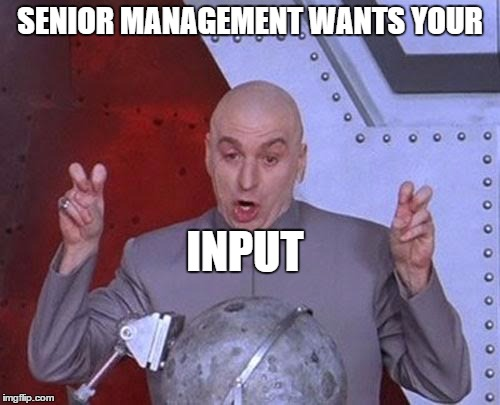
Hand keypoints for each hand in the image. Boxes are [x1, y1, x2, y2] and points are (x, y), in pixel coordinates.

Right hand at [58, 163, 106, 270]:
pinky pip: (66, 204)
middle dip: (79, 177)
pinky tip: (78, 221)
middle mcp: (83, 189)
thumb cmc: (93, 227)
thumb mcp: (98, 218)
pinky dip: (74, 214)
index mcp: (96, 190)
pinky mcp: (62, 202)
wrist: (82, 240)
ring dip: (81, 210)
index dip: (97, 174)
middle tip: (84, 188)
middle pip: (76, 171)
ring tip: (86, 220)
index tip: (99, 169)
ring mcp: (71, 194)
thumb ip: (93, 208)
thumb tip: (83, 199)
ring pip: (73, 194)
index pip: (97, 176)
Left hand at [390, 181, 434, 295]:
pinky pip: (424, 227)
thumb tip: (400, 217)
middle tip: (410, 206)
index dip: (407, 189)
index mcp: (406, 208)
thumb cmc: (399, 244)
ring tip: (403, 230)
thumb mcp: (394, 230)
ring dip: (411, 221)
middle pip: (425, 194)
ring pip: (424, 212)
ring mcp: (424, 221)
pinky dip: (412, 232)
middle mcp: (416, 212)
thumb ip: (398, 222)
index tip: (405, 191)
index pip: (409, 192)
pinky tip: (405, 236)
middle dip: (418, 198)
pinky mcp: (429, 232)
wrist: (405, 261)